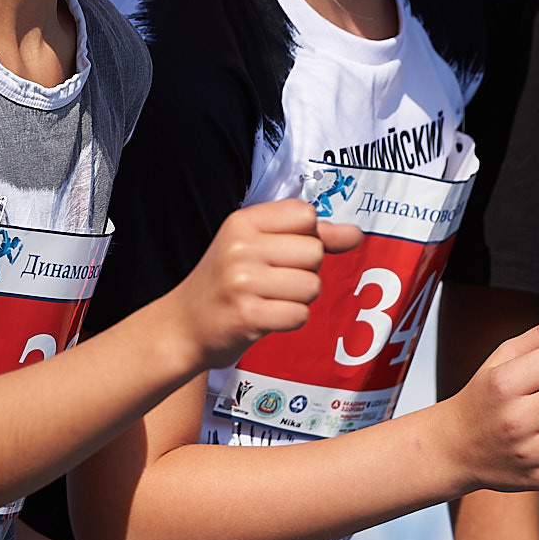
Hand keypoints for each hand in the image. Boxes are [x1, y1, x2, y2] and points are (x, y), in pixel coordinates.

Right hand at [166, 200, 362, 368]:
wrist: (182, 325)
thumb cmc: (226, 283)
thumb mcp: (256, 246)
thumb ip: (308, 236)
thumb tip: (356, 233)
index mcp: (242, 222)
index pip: (305, 214)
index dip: (307, 236)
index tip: (284, 251)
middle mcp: (241, 247)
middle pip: (315, 252)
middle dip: (304, 271)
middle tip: (273, 281)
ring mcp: (242, 282)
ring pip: (312, 286)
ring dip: (298, 299)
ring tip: (269, 299)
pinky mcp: (247, 316)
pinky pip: (300, 315)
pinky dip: (290, 320)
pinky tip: (266, 317)